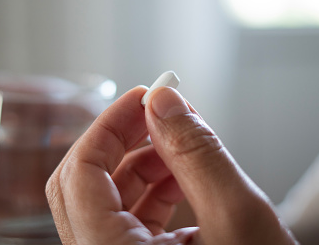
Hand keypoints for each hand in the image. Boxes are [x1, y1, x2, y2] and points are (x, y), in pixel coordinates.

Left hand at [46, 86, 296, 243]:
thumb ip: (196, 154)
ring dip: (139, 164)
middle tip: (159, 115)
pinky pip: (126, 223)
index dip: (108, 126)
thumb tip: (164, 100)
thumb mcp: (239, 219)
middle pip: (82, 187)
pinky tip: (181, 175)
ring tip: (181, 145)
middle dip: (121, 142)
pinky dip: (151, 192)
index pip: (79, 175)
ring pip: (105, 203)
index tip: (143, 96)